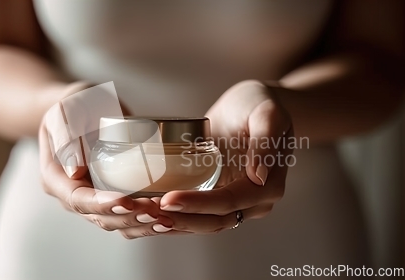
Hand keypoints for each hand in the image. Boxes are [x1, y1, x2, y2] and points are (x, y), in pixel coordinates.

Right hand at [39, 82, 172, 238]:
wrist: (85, 106)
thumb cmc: (74, 106)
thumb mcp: (64, 113)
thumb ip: (65, 137)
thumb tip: (74, 172)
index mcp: (55, 178)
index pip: (78, 200)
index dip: (103, 204)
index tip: (127, 202)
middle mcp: (73, 195)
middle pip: (100, 217)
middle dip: (128, 218)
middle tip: (155, 211)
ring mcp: (93, 198)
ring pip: (116, 222)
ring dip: (141, 225)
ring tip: (165, 220)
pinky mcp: (112, 196)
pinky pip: (127, 216)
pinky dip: (146, 221)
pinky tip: (166, 219)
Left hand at [157, 80, 293, 233]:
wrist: (254, 105)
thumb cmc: (261, 104)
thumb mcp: (267, 114)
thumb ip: (265, 141)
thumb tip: (259, 176)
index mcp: (267, 186)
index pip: (228, 202)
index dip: (197, 204)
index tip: (168, 199)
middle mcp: (254, 201)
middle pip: (213, 220)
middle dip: (180, 219)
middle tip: (148, 211)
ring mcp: (236, 202)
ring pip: (203, 223)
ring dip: (175, 223)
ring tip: (145, 215)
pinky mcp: (218, 195)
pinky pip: (198, 214)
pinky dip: (176, 216)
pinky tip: (152, 212)